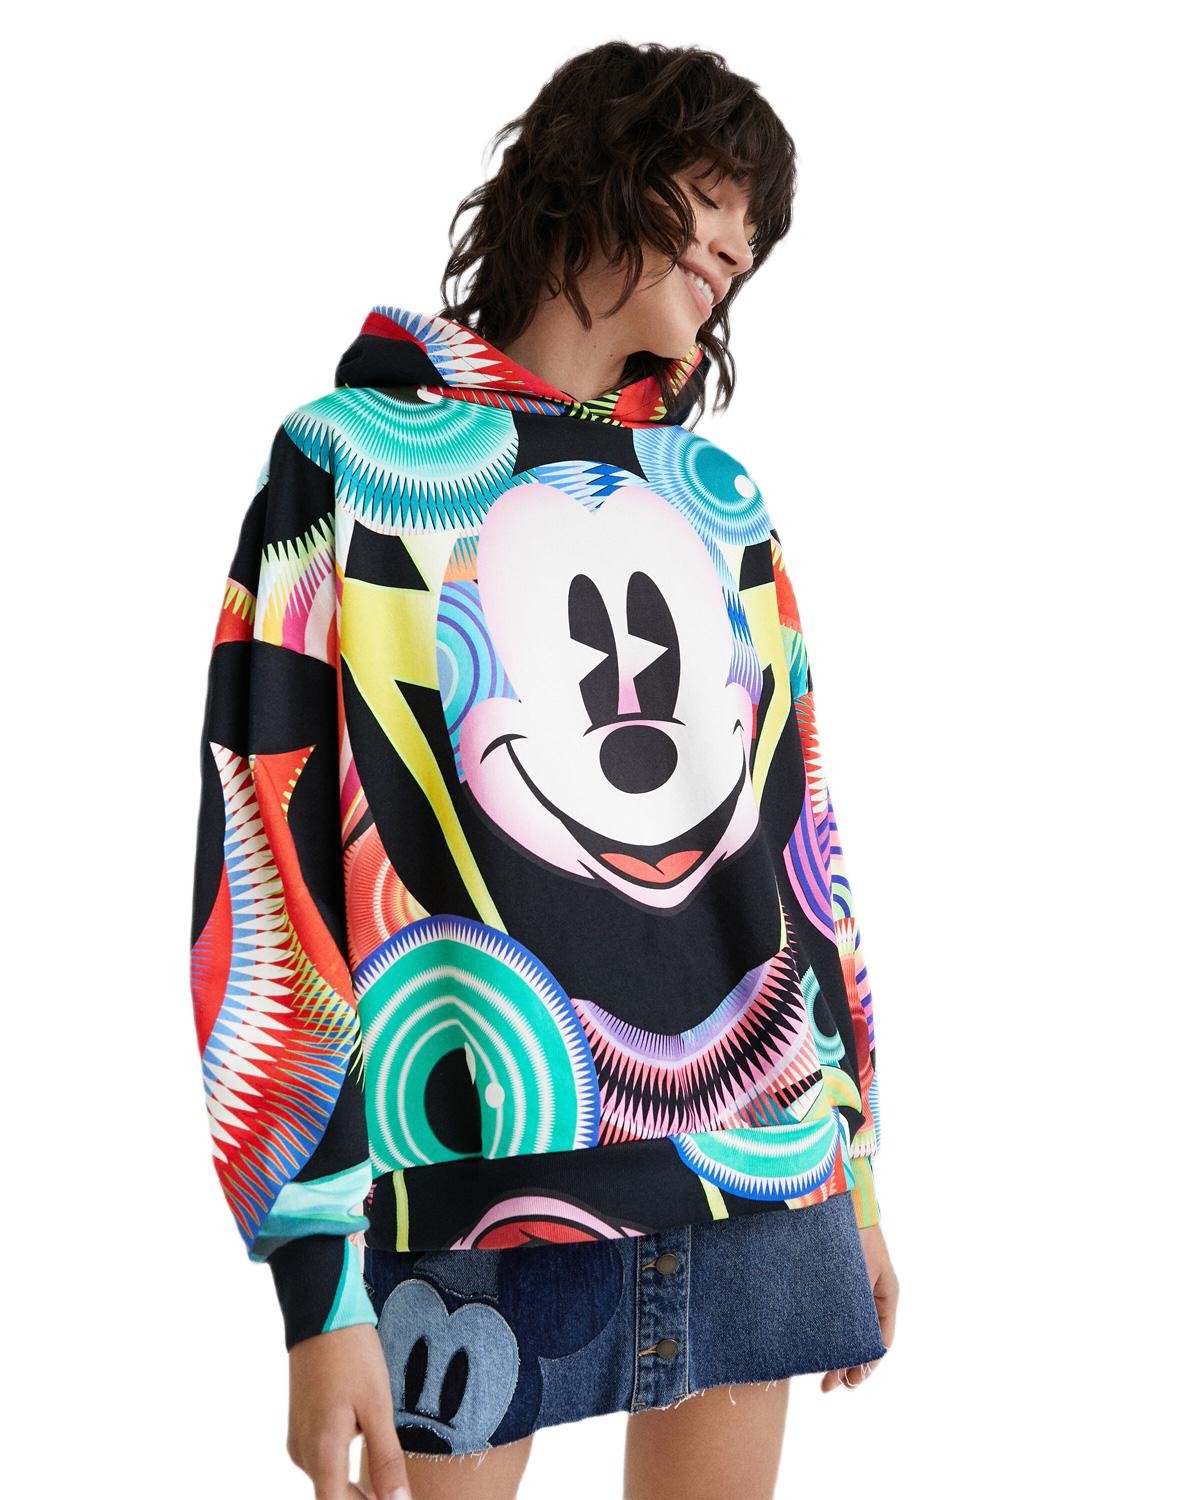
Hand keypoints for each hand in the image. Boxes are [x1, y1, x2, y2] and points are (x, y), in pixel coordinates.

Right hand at [285, 1323, 410, 1498]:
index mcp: (322, 1453)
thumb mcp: (378, 1406)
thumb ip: (386, 1459)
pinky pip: (323, 1462)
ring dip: (357, 1488)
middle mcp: (304, 1454)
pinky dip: (345, 1469)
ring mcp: (300, 1441)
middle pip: (334, 1498)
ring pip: (329, 1482)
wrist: (320, 1315)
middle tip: (399, 1490)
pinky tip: (370, 1457)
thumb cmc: (352, 1356)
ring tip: (390, 1479)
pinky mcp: (302, 1428)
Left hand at [820, 1221, 898, 1393]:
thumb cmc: (858, 1234)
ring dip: (832, 1354)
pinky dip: (819, 1333)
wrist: (831, 1200)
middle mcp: (861, 1297)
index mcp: (883, 1297)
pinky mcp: (819, 1283)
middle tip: (829, 1386)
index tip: (851, 1380)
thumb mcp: (875, 1276)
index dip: (865, 1365)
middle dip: (845, 1367)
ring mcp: (841, 1291)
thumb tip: (877, 1352)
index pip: (877, 1341)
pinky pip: (822, 1314)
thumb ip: (877, 1313)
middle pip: (856, 1341)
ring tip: (821, 1378)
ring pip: (839, 1331)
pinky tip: (807, 1346)